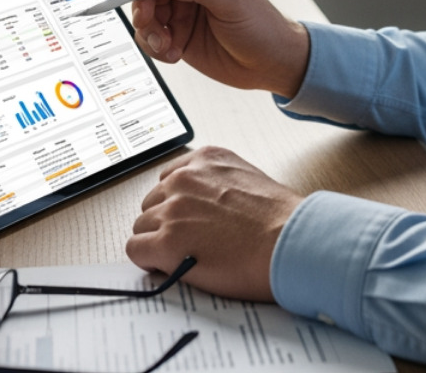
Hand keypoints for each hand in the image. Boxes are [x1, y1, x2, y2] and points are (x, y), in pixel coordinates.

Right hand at [124, 0, 309, 96]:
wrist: (270, 66)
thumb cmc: (263, 28)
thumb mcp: (234, 3)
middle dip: (143, 4)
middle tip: (147, 22)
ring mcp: (183, 10)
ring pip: (146, 12)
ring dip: (149, 30)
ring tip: (166, 46)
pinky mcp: (178, 35)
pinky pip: (151, 36)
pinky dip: (154, 47)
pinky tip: (173, 55)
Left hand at [126, 146, 303, 300]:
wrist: (289, 242)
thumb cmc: (280, 220)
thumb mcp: (248, 180)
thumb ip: (218, 184)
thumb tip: (204, 207)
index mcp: (205, 159)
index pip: (169, 178)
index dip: (176, 204)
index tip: (186, 219)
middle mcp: (184, 179)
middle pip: (152, 203)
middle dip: (166, 222)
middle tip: (189, 242)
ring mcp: (173, 210)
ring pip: (142, 226)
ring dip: (158, 241)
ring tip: (184, 257)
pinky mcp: (166, 242)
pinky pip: (136, 250)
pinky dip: (149, 261)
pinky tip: (169, 267)